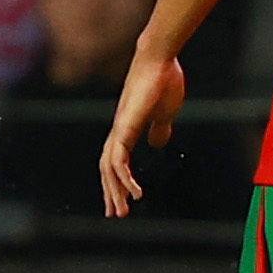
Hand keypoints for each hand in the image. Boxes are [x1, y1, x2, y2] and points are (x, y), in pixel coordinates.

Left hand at [99, 48, 185, 217]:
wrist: (159, 59)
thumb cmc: (164, 80)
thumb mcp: (165, 112)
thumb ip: (159, 128)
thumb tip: (157, 142)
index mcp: (127, 129)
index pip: (116, 161)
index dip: (117, 181)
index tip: (122, 199)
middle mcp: (118, 132)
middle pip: (107, 169)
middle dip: (112, 193)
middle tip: (118, 214)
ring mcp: (119, 129)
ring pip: (109, 169)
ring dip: (115, 191)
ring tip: (123, 210)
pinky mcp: (124, 128)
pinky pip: (118, 160)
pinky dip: (124, 179)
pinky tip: (135, 191)